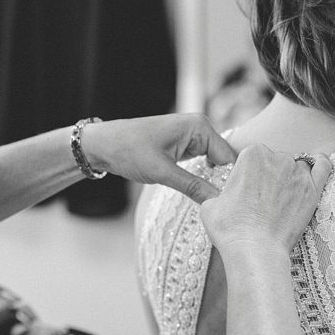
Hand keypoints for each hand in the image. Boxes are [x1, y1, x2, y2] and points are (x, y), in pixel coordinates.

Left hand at [83, 114, 237, 202]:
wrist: (102, 144)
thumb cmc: (128, 150)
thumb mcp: (162, 172)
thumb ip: (193, 186)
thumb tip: (217, 202)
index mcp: (199, 126)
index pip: (228, 157)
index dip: (231, 181)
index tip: (232, 204)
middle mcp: (200, 128)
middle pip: (224, 161)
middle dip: (224, 182)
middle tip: (226, 208)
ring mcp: (193, 137)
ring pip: (215, 164)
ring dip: (215, 181)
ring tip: (218, 203)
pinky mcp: (186, 146)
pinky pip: (204, 163)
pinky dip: (205, 178)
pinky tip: (205, 193)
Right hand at [200, 144, 331, 257]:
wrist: (255, 249)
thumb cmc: (231, 228)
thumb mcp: (210, 204)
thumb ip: (219, 191)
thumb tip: (224, 196)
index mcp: (252, 153)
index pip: (254, 155)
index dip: (250, 173)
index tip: (248, 190)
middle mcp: (277, 157)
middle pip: (277, 159)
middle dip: (271, 175)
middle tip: (264, 200)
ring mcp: (298, 173)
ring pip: (298, 166)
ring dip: (291, 177)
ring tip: (284, 198)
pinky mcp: (313, 190)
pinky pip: (323, 167)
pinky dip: (321, 163)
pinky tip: (318, 164)